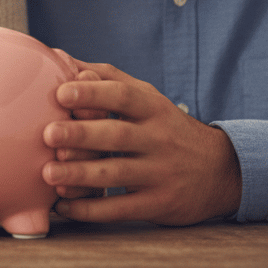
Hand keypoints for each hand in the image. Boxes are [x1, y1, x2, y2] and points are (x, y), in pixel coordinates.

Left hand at [42, 61, 240, 225]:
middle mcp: (158, 138)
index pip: (123, 96)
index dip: (92, 93)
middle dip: (81, 135)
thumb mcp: (147, 96)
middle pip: (117, 135)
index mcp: (153, 107)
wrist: (219, 171)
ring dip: (80, 175)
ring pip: (117, 173)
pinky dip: (91, 210)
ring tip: (48, 174)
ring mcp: (161, 173)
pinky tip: (65, 205)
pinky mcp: (159, 204)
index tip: (62, 94)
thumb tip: (60, 58)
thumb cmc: (166, 126)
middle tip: (48, 134)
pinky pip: (122, 209)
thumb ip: (106, 78)